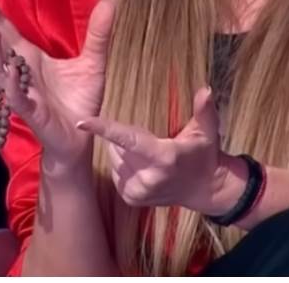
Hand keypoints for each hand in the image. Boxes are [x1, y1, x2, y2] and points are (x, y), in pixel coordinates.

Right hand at [0, 0, 115, 167]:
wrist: (82, 137)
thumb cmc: (80, 101)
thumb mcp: (93, 61)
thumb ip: (98, 32)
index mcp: (28, 56)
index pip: (3, 27)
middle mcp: (19, 71)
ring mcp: (22, 92)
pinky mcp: (31, 112)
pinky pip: (18, 97)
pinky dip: (13, 84)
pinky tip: (10, 71)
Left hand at [76, 86, 244, 215]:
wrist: (205, 189)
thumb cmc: (204, 155)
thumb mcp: (207, 132)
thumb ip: (204, 110)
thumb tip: (205, 90)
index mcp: (163, 158)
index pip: (128, 139)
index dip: (103, 129)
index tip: (81, 122)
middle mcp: (148, 177)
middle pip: (118, 146)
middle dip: (128, 138)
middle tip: (150, 140)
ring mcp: (138, 191)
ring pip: (114, 159)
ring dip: (124, 152)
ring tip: (149, 156)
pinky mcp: (132, 199)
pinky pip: (116, 172)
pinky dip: (124, 166)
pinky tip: (143, 167)